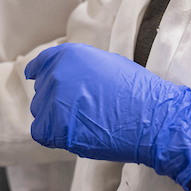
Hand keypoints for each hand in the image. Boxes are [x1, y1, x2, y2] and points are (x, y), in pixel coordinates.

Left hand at [24, 43, 190, 190]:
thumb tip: (64, 74)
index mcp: (69, 55)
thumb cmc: (138, 92)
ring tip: (84, 122)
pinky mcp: (57, 127)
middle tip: (81, 111)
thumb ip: (80, 67)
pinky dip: (53, 136)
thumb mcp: (107, 63)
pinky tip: (74, 134)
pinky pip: (41, 132)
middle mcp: (57, 73)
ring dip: (55, 119)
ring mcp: (55, 100)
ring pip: (41, 112)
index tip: (35, 78)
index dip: (39, 73)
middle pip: (42, 91)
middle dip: (55, 101)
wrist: (154, 118)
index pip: (41, 64)